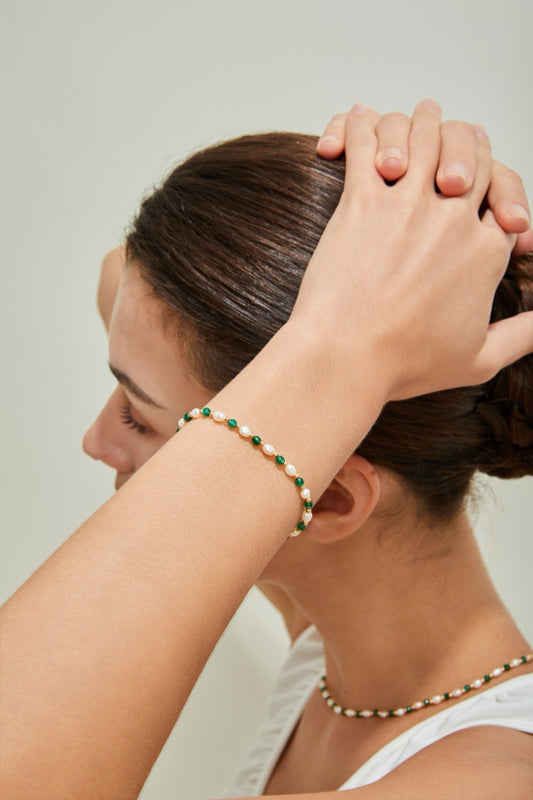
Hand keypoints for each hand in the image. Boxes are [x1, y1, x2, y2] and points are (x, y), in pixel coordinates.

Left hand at [292, 102, 532, 401]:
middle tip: (453, 138)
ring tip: (418, 114)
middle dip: (467, 144)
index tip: (479, 194)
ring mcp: (407, 205)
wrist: (347, 359)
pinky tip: (359, 117)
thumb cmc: (405, 363)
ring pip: (427, 135)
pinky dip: (361, 125)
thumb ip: (521, 334)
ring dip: (422, 120)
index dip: (495, 190)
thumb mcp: (479, 359)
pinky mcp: (361, 201)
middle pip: (474, 153)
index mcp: (487, 252)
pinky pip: (364, 143)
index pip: (503, 198)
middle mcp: (454, 220)